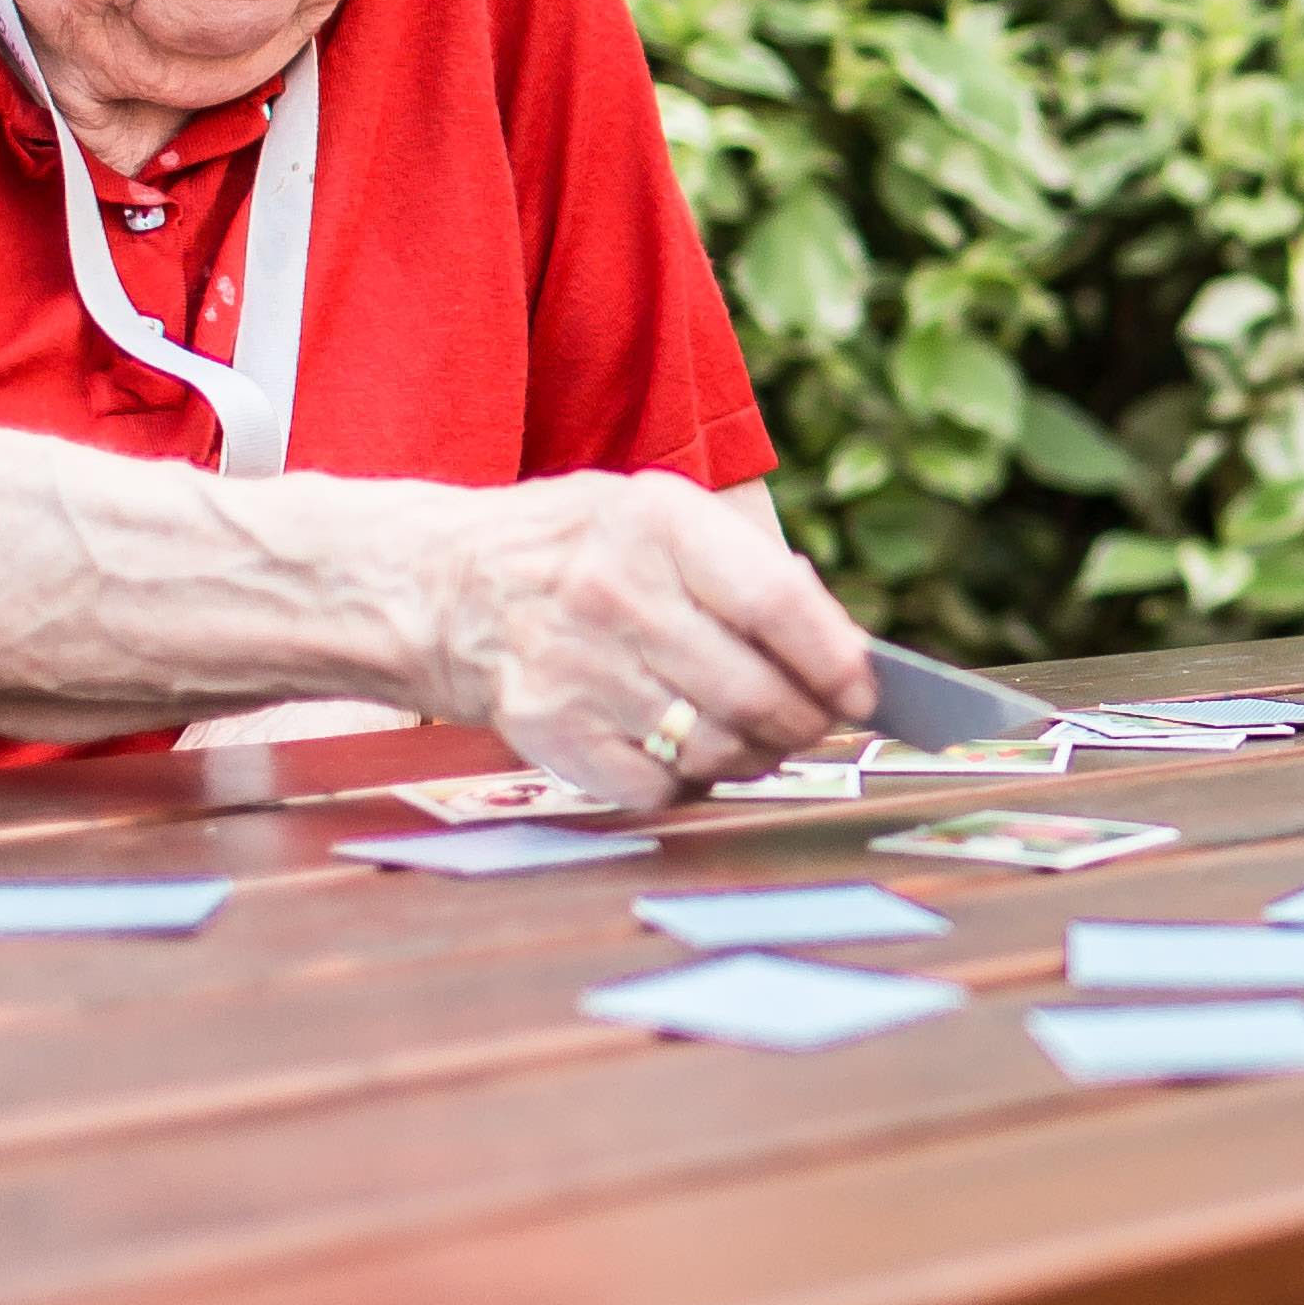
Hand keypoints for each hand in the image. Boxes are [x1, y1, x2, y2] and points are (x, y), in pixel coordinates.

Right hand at [424, 471, 875, 805]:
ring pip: (714, 748)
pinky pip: (656, 787)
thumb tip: (843, 649)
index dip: (833, 658)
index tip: (862, 690)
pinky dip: (690, 784)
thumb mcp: (657, 517)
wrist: (441, 587)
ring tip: (759, 741)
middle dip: (805, 723)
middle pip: (754, 692)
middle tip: (814, 724)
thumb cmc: (577, 551)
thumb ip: (746, 570)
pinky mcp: (549, 732)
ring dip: (757, 758)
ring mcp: (578, 668)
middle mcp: (616, 595)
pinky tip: (687, 757)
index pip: (775, 602)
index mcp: (656, 523)